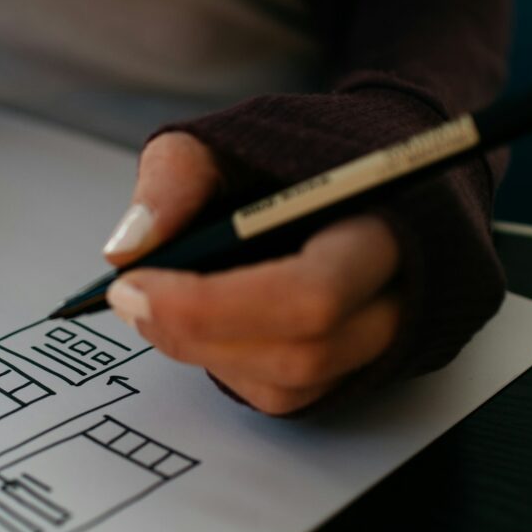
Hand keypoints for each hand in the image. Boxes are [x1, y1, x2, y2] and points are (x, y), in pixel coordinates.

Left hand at [102, 133, 401, 414]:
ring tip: (154, 306)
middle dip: (198, 332)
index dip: (215, 304)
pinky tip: (199, 324)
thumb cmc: (303, 151)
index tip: (134, 283)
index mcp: (392, 222)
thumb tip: (127, 249)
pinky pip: (285, 396)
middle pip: (303, 353)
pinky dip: (226, 364)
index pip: (312, 292)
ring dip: (203, 352)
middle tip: (128, 300)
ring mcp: (387, 343)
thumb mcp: (230, 134)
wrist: (364, 171)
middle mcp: (404, 296)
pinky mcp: (356, 370)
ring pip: (289, 385)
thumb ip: (176, 177)